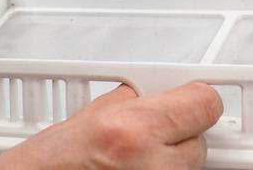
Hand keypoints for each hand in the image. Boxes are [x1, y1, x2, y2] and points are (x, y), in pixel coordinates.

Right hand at [0, 82, 223, 168]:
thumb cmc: (47, 165)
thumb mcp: (89, 117)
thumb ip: (136, 99)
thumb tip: (167, 91)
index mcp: (134, 131)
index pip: (205, 103)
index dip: (197, 99)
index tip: (193, 99)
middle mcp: (153, 166)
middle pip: (199, 140)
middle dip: (178, 135)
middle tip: (149, 136)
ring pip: (189, 166)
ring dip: (169, 160)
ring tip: (132, 160)